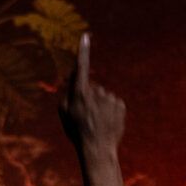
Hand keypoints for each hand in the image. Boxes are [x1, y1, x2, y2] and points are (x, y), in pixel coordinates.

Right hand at [58, 35, 125, 151]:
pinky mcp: (121, 105)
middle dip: (89, 95)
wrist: (97, 148)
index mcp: (79, 92)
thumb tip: (76, 80)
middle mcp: (96, 91)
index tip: (86, 37)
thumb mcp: (64, 111)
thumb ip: (68, 92)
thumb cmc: (76, 130)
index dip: (83, 51)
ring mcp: (110, 98)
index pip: (81, 67)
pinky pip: (113, 101)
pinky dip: (110, 108)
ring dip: (100, 103)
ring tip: (97, 119)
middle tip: (86, 114)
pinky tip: (107, 120)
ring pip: (103, 95)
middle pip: (92, 86)